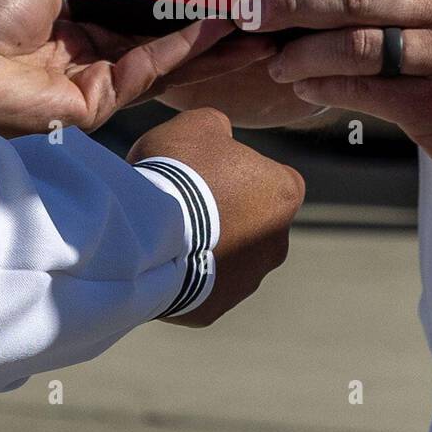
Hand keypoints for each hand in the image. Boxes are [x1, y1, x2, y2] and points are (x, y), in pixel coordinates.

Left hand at [0, 0, 272, 136]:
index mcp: (65, 20)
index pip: (126, 6)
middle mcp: (83, 53)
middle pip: (152, 37)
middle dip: (197, 22)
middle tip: (241, 4)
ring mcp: (92, 81)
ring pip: (161, 59)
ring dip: (204, 40)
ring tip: (247, 18)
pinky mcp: (96, 105)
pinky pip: (148, 73)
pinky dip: (182, 50)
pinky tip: (213, 28)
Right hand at [127, 108, 303, 326]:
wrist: (148, 233)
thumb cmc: (180, 171)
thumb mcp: (200, 124)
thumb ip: (219, 127)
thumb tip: (220, 136)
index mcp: (284, 194)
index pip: (277, 178)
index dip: (244, 171)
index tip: (213, 170)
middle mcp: (276, 242)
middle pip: (255, 223)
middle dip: (228, 213)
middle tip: (186, 200)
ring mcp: (248, 280)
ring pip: (230, 258)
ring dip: (208, 246)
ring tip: (167, 231)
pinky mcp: (216, 308)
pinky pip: (202, 287)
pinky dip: (186, 274)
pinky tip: (160, 258)